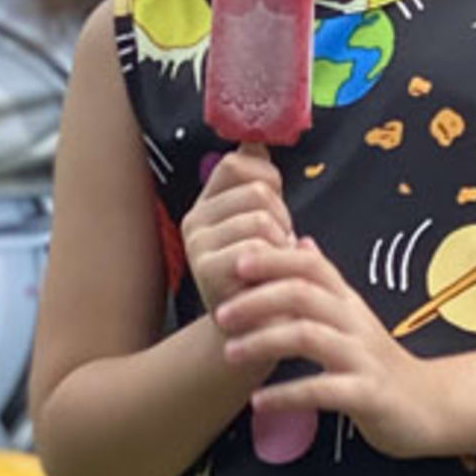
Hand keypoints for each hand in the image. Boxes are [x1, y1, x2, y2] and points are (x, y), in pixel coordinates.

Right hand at [179, 147, 293, 319]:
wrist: (258, 333)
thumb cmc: (266, 276)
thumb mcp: (263, 225)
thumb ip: (257, 185)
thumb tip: (255, 142)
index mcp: (205, 206)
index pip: (236, 164)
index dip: (266, 177)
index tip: (275, 205)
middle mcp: (194, 223)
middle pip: (255, 191)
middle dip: (281, 217)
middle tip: (278, 246)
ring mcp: (198, 247)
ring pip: (259, 218)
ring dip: (281, 242)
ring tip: (275, 264)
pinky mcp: (207, 271)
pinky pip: (256, 246)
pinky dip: (275, 260)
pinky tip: (270, 279)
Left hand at [211, 238, 449, 458]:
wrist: (429, 406)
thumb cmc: (379, 362)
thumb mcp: (353, 317)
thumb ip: (326, 284)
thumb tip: (301, 242)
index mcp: (347, 302)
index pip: (310, 265)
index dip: (273, 259)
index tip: (235, 261)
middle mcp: (355, 322)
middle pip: (304, 293)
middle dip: (258, 299)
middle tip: (221, 313)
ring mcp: (362, 357)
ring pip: (309, 336)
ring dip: (263, 342)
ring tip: (230, 353)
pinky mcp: (367, 394)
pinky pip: (322, 390)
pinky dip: (287, 394)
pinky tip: (259, 400)